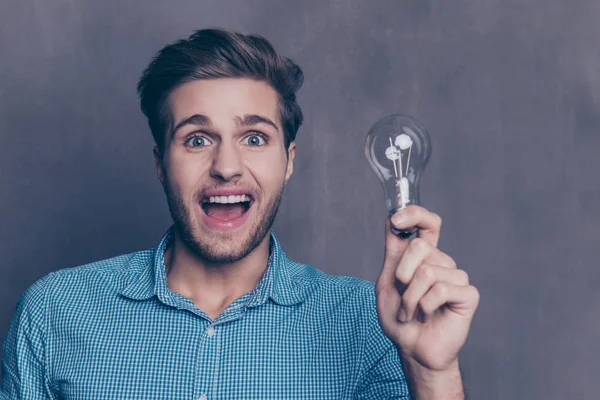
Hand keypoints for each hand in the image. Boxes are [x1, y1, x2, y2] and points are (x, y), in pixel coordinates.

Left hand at [375, 205, 479, 373]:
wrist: (412, 349)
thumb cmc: (400, 318)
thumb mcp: (386, 281)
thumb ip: (393, 252)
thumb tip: (392, 218)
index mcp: (423, 256)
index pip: (427, 222)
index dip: (414, 214)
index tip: (396, 220)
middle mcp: (442, 261)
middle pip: (420, 247)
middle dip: (401, 274)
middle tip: (401, 294)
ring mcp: (456, 276)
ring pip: (427, 272)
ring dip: (409, 298)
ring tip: (411, 311)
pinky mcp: (467, 294)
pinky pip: (441, 289)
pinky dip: (424, 306)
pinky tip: (426, 315)